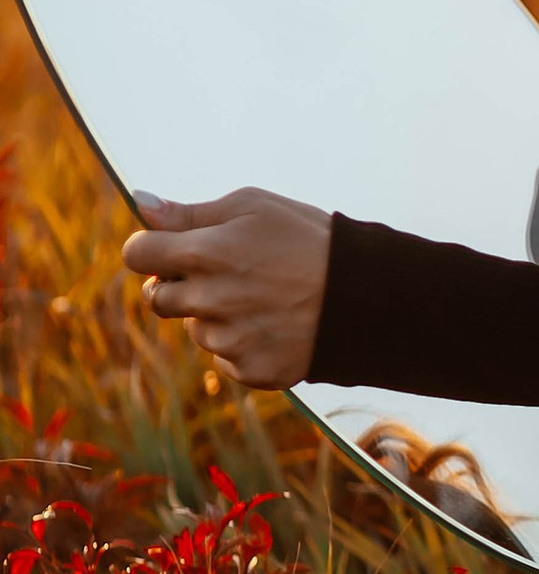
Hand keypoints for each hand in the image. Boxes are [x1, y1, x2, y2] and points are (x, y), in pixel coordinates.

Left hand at [121, 189, 331, 388]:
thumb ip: (191, 212)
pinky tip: (274, 324)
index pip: (137, 254)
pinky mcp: (249, 369)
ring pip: (195, 329)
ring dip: (214, 315)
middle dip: (179, 285)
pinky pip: (225, 357)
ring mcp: (228, 339)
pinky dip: (242, 342)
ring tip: (261, 298)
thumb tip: (141, 204)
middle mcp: (209, 300)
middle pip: (157, 298)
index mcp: (204, 253)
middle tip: (222, 273)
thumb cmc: (308, 238)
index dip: (151, 248)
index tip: (169, 248)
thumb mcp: (253, 206)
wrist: (366, 294)